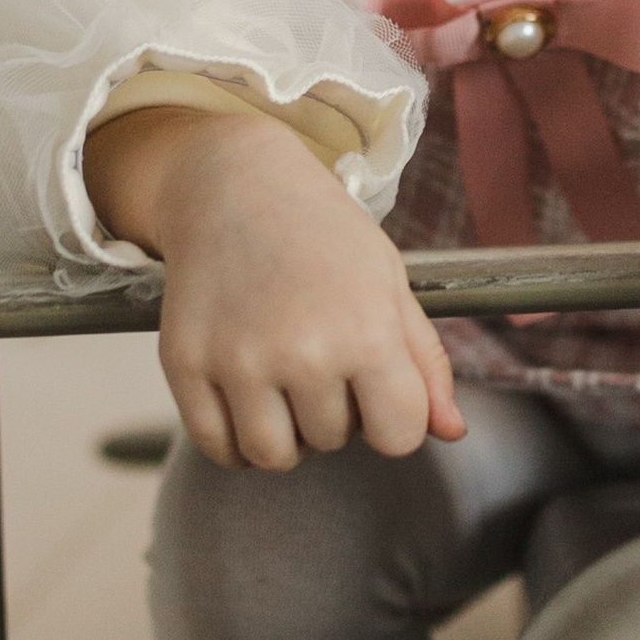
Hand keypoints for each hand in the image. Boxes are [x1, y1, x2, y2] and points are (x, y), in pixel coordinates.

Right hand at [81, 105, 464, 470]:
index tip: (378, 384)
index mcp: (365, 331)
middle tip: (319, 353)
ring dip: (287, 434)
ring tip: (285, 381)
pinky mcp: (185, 365)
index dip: (395, 416)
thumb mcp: (390, 283)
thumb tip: (453, 432)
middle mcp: (302, 353)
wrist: (234, 183)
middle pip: (334, 442)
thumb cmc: (323, 233)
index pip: (399, 437)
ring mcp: (237, 362)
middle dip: (335, 410)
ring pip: (275, 457)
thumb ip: (425, 363)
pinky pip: (219, 448)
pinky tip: (247, 397)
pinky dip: (236, 440)